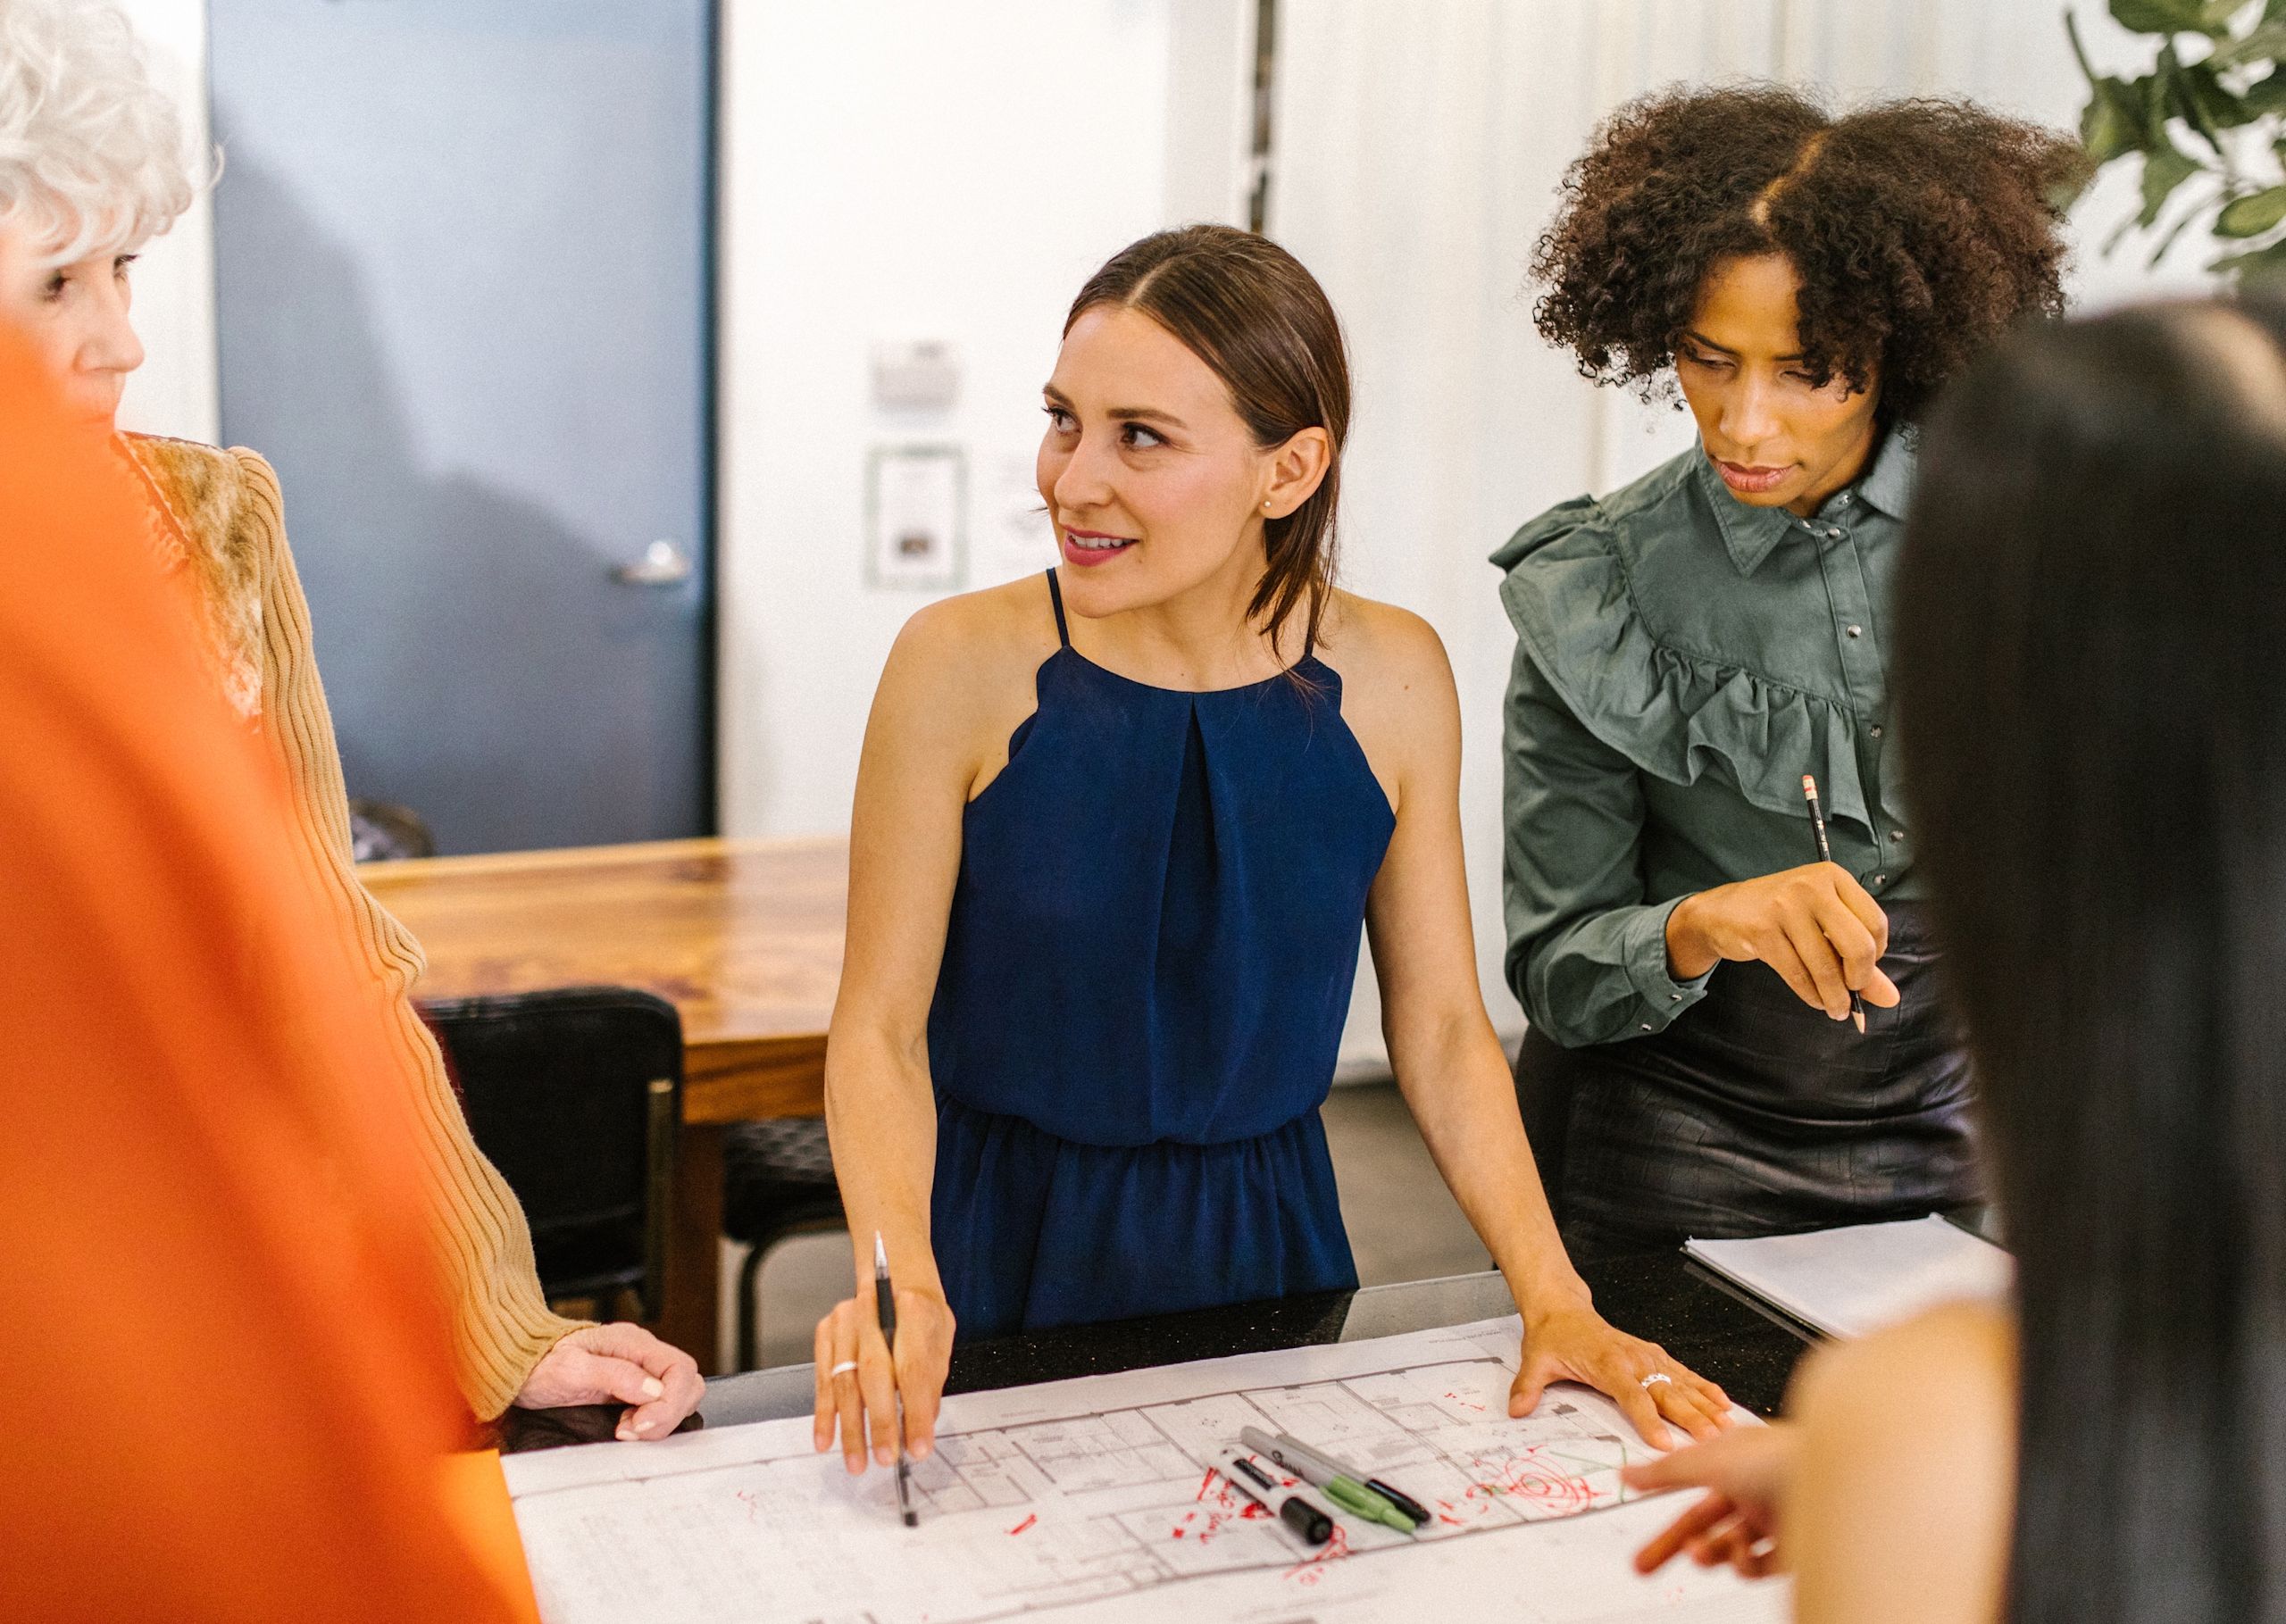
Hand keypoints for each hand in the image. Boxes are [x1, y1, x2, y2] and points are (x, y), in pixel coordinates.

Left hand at [515, 1322, 703, 1442]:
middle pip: (687, 1383)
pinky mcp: (634, 1387)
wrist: (520, 1367)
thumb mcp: (570, 1369)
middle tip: (631, 1431)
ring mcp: (641, 1370)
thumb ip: (615, 1376)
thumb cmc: (540, 1364)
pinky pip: (661, 1404)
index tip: (638, 1425)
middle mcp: (643, 1353)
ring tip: (625, 1429)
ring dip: (660, 1420)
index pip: (680, 1370)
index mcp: (634, 1342)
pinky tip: (626, 1426)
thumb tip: (653, 1390)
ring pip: (679, 1395)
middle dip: (667, 1415)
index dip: (669, 1403)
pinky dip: (652, 1421)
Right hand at [811, 1287, 954, 1472]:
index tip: (918, 1446)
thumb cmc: (920, 1313)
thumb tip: (921, 1426)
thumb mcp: (940, 1340)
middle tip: (886, 1457)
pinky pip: (822, 1379)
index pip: (914, 1368)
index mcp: (912, 1310)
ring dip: (850, 1427)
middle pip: (875, 1374)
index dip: (916, 1412)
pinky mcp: (826, 1332)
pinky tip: (826, 1440)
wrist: (895, 1277)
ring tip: (857, 1460)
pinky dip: (824, 1414)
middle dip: (880, 1422)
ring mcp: (845, 1321)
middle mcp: (873, 1311)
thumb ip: (931, 1381)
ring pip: (844, 1382)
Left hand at [1510, 1297, 1733, 1449]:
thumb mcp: (1536, 1361)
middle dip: (1692, 1417)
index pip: (1632, 1396)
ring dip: (1706, 1404)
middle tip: (1713, 1440)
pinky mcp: (1654, 1355)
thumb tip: (1517, 1410)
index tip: (1663, 1443)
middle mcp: (1633, 1359)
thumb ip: (1528, 1387)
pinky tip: (1722, 1401)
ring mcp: (1647, 1356)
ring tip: (1728, 1425)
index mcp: (1608, 1364)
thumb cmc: (1553, 1337)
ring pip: (1681, 1382)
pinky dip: (1704, 1386)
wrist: (1563, 1310)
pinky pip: (1683, 1372)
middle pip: (1666, 1392)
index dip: (1648, 1419)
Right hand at [1622, 1422, 1795, 1578]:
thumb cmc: (1776, 1459)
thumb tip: (1627, 1475)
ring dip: (1708, 1553)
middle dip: (1671, 1545)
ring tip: (1699, 1555)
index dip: (1656, 1502)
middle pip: (1701, 1523)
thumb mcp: (1708, 1461)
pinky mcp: (1793, 1546)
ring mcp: (1772, 1517)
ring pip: (1728, 1546)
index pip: (1684, 1486)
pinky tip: (1739, 1556)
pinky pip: (1758, 1565)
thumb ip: (1664, 1472)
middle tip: (1642, 1566)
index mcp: (1731, 1459)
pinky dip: (1743, 1564)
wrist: (1839, 1481)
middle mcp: (1750, 1488)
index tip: (1638, 1517)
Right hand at [1665, 862, 1900, 1020]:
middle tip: (1852, 992)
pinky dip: (1811, 995)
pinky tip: (1815, 1000)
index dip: (1875, 955)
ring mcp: (1785, 906)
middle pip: (1857, 944)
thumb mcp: (1822, 926)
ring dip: (1834, 997)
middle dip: (1859, 979)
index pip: (1875, 923)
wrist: (1721, 912)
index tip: (1862, 968)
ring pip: (1825, 966)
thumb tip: (1891, 998)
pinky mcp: (1762, 930)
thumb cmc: (1780, 916)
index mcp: (1833, 877)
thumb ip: (1859, 959)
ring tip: (1835, 1008)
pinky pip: (1798, 974)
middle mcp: (1811, 886)